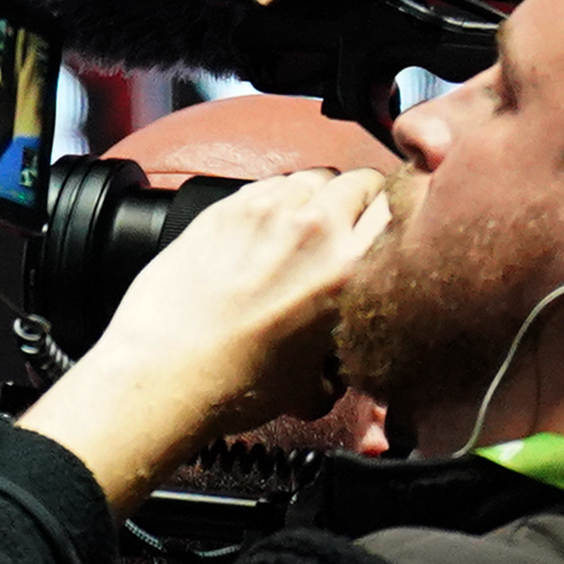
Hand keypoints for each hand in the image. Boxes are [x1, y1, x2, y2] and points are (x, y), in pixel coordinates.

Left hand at [22, 165, 392, 507]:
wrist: (163, 375)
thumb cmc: (234, 384)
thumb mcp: (315, 384)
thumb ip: (342, 360)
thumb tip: (339, 367)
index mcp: (352, 267)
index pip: (401, 206)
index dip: (396, 215)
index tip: (387, 227)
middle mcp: (314, 228)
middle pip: (357, 181)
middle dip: (356, 202)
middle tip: (342, 231)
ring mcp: (265, 212)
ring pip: (310, 178)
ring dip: (312, 198)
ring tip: (298, 231)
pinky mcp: (223, 209)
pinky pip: (265, 185)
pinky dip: (271, 200)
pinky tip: (259, 232)